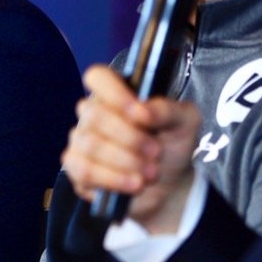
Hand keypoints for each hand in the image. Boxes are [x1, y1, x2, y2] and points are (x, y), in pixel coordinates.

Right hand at [61, 65, 200, 232]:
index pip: (97, 77)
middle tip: (156, 151)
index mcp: (117, 94)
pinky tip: (134, 184)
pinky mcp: (77, 169)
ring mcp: (81, 141)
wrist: (171, 183)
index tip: (137, 112)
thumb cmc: (173, 144)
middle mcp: (94, 114)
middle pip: (94, 115)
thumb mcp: (185, 122)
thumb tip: (141, 111)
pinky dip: (114, 179)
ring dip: (126, 161)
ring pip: (90, 145)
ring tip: (150, 172)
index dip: (114, 93)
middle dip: (130, 138)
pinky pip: (84, 170)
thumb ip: (167, 109)